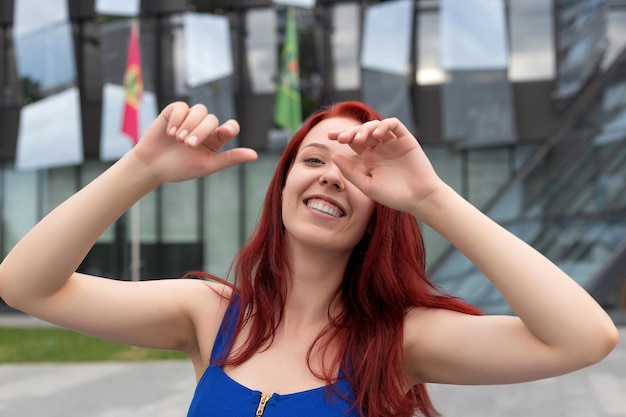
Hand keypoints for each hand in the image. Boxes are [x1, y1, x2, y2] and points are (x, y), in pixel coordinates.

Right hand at [133, 102, 257, 182]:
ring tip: (178, 139)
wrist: (152, 167)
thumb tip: (255, 155)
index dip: (230, 127)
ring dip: (189, 125)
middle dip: (200, 131)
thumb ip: (230, 158)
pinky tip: (170, 132)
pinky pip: (181, 107)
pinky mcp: (173, 112)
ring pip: (199, 110)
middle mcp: (204, 127)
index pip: (230, 127)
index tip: (225, 131)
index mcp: (215, 140)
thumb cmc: (180, 168)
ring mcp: (189, 118)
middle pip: (212, 119)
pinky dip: (177, 119)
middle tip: (188, 145)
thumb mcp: (207, 166)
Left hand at [327, 118, 443, 216]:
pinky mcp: (406, 139)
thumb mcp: (367, 185)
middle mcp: (380, 148)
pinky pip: (394, 125)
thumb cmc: (394, 196)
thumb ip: (350, 171)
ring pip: (376, 125)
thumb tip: (333, 156)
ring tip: (360, 140)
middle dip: (351, 132)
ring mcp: (393, 143)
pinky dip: (384, 125)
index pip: (352, 141)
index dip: (341, 136)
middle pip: (362, 131)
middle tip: (342, 138)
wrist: (419, 199)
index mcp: (369, 158)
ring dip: (366, 129)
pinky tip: (377, 134)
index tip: (329, 136)